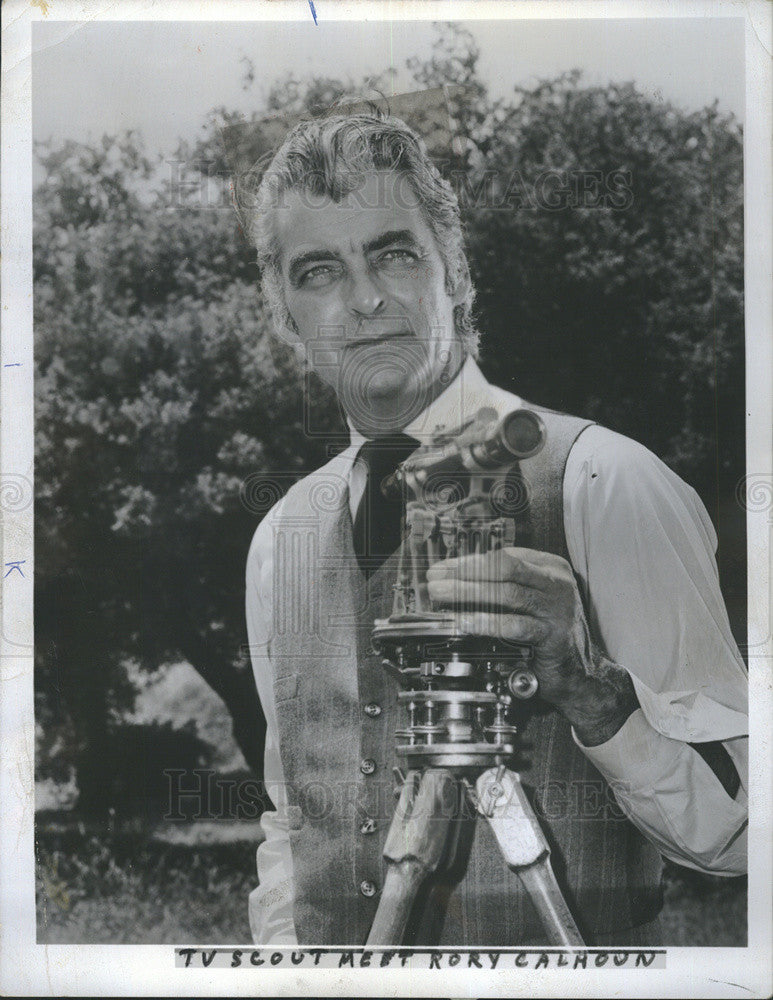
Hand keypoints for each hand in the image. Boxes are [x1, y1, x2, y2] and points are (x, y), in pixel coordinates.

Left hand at [425, 547, 638, 744]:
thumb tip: (458, 578)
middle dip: (465, 571)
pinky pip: (513, 625)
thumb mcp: (530, 603)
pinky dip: (485, 622)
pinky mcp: (553, 635)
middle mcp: (557, 583)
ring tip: (441, 594)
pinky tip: (463, 622)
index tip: (443, 568)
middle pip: (504, 568)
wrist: (582, 674)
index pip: (504, 556)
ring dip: (468, 592)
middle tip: (436, 578)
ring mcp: (557, 608)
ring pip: (507, 592)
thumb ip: (503, 587)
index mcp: (551, 569)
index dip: (469, 560)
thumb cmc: (550, 636)